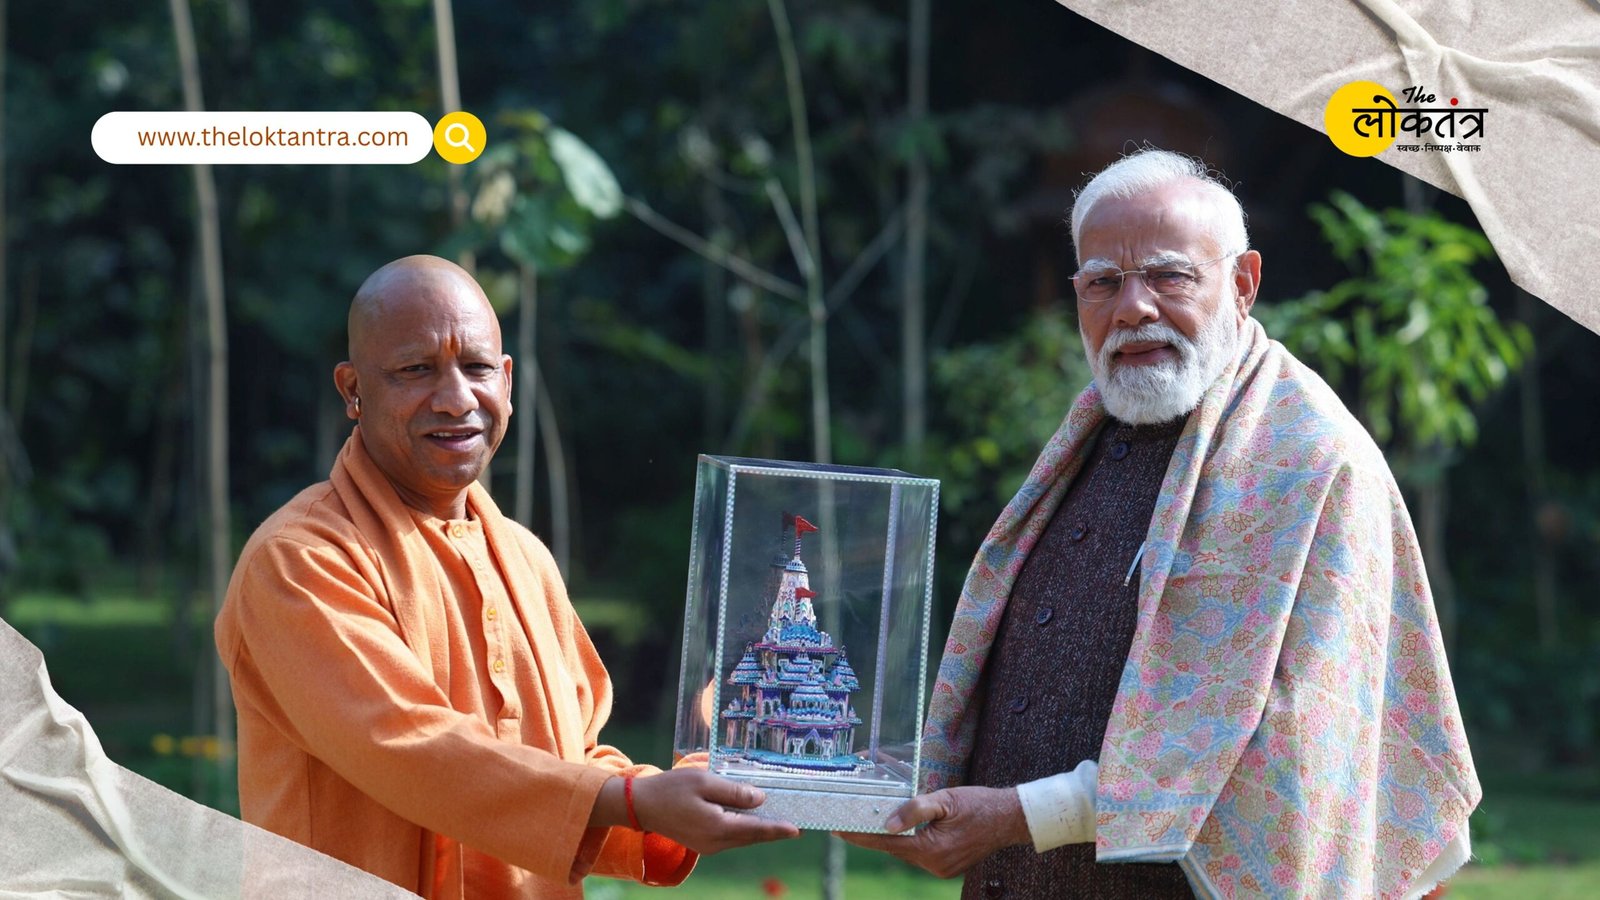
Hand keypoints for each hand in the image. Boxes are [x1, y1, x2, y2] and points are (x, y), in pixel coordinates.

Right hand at [629, 768, 799, 854]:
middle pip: (751, 836)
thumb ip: (734, 792)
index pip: (756, 829)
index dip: (778, 829)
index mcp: (718, 827)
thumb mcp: (704, 781)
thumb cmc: (671, 788)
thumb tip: (760, 799)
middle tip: (794, 824)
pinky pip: (730, 837)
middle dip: (772, 830)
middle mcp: (715, 842)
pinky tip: (752, 819)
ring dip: (759, 830)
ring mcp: (708, 845)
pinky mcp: (702, 843)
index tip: (797, 829)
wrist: (641, 805)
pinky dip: (744, 829)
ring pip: (742, 838)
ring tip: (778, 821)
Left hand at [838, 786, 1028, 878]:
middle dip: (875, 834)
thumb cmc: (978, 804)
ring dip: (895, 837)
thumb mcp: (944, 800)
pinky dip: (910, 841)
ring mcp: (942, 869)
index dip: (860, 836)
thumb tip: (887, 824)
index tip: (838, 830)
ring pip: (907, 851)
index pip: (886, 843)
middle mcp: (934, 865)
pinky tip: (905, 828)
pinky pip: (920, 853)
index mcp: (931, 850)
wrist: (1009, 819)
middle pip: (894, 848)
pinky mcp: (947, 866)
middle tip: (852, 820)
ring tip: (877, 819)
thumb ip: (914, 810)